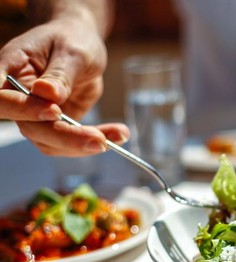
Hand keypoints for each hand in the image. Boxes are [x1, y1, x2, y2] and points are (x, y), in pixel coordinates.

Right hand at [0, 18, 128, 155]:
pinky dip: (95, 141)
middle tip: (99, 140)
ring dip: (84, 145)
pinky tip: (119, 134)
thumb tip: (46, 93)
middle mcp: (17, 97)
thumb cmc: (71, 39)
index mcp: (10, 69)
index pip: (2, 98)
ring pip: (50, 142)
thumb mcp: (72, 51)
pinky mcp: (55, 126)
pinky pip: (70, 143)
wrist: (81, 44)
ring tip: (119, 134)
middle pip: (30, 127)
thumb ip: (60, 74)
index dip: (24, 109)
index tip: (55, 110)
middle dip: (65, 137)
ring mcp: (35, 115)